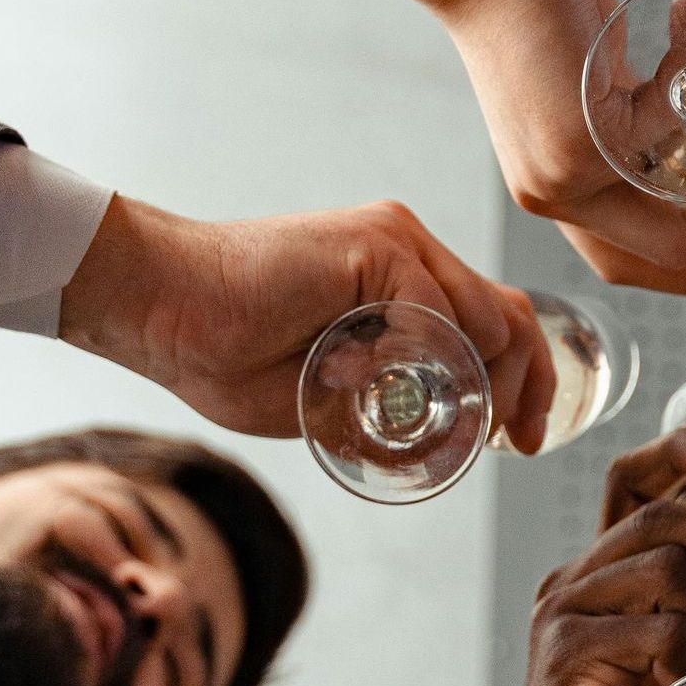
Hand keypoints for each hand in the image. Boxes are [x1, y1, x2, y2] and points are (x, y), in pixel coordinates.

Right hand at [58, 196, 555, 444]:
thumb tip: (448, 441)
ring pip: (488, 319)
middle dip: (520, 392)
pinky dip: (417, 361)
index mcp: (406, 281)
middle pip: (513, 318)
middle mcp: (413, 252)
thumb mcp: (331, 397)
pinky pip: (434, 313)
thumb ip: (387, 406)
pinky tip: (366, 382)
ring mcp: (398, 243)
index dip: (527, 382)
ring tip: (423, 420)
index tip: (522, 441)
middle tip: (502, 443)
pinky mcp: (376, 245)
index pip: (502, 321)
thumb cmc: (225, 354)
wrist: (158, 310)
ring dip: (469, 385)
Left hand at [439, 0, 685, 293]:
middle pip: (670, 246)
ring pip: (684, 166)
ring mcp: (567, 173)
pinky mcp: (582, 136)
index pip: (630, 263)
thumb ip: (631, 129)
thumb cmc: (541, 12)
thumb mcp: (591, 88)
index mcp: (558, 192)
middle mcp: (556, 196)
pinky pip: (674, 115)